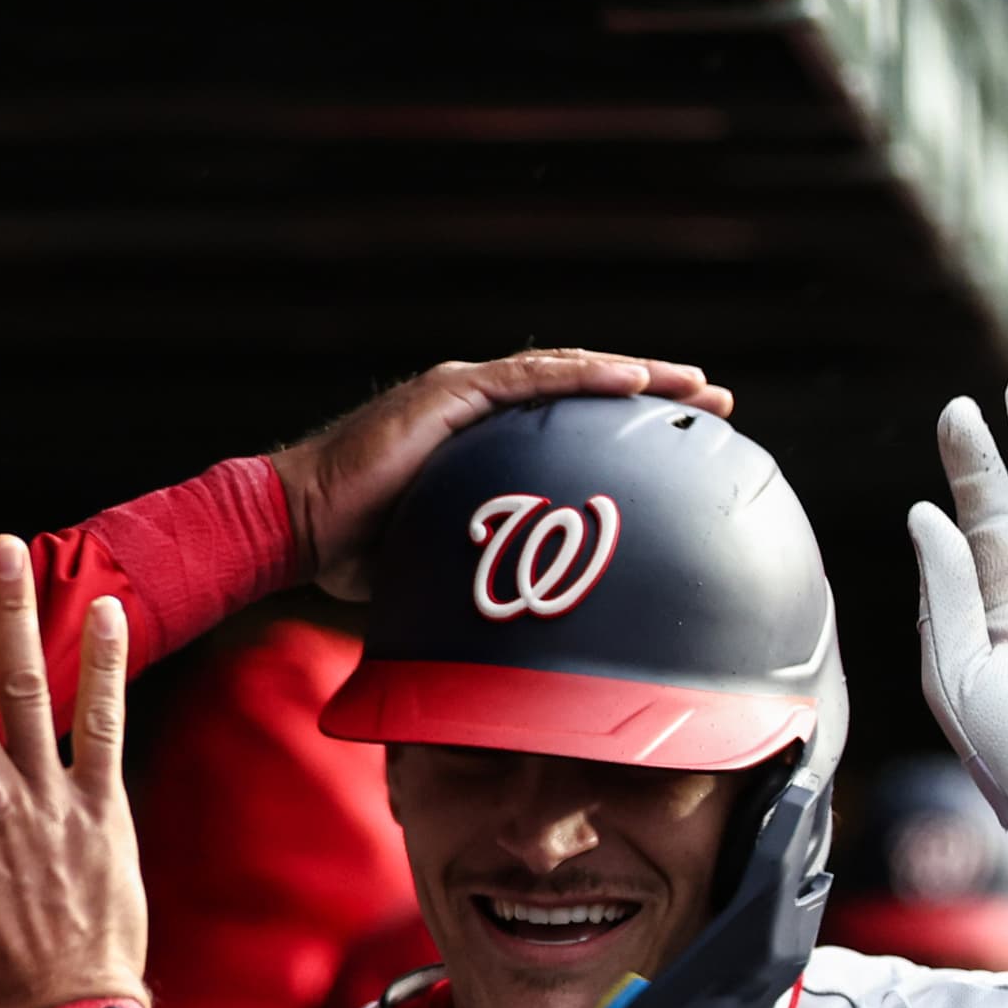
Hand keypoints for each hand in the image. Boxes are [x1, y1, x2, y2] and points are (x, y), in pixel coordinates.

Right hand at [269, 350, 730, 597]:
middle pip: (580, 387)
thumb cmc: (352, 553)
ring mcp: (463, 394)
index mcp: (475, 435)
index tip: (677, 437)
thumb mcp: (438, 560)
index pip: (563, 419)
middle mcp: (474, 403)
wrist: (295, 526)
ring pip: (568, 373)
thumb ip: (481, 570)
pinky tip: (635, 382)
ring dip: (636, 377)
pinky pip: (532, 381)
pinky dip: (586, 378)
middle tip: (713, 403)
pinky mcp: (449, 396)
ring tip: (695, 387)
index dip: (622, 423)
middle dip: (651, 391)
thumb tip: (520, 633)